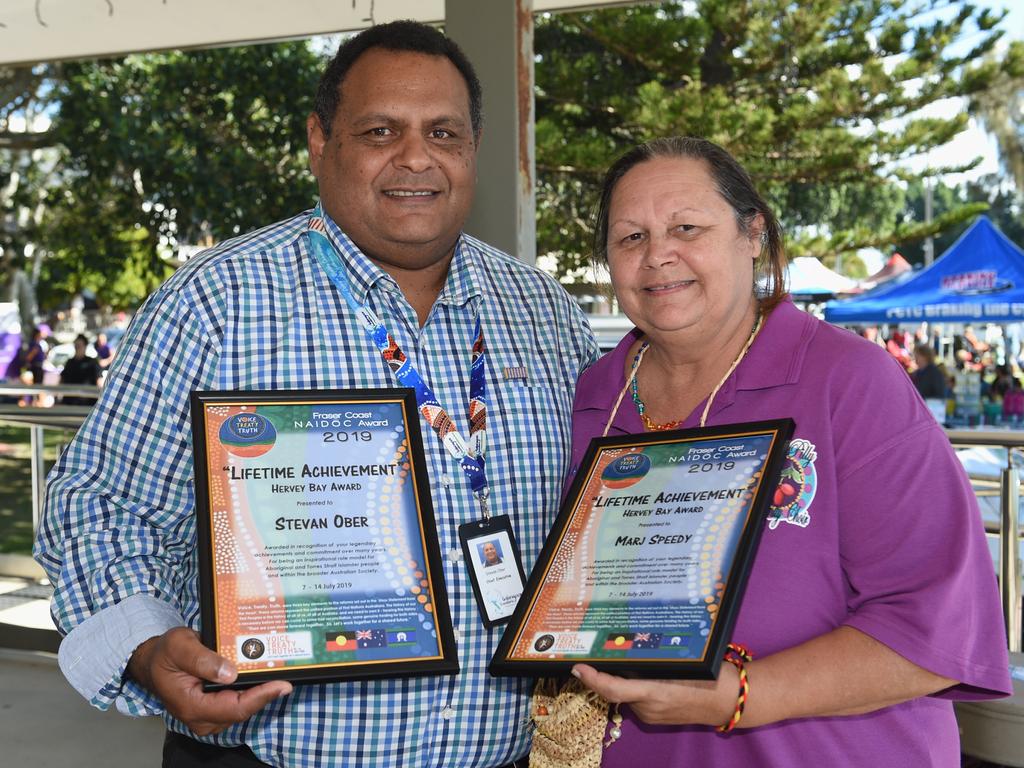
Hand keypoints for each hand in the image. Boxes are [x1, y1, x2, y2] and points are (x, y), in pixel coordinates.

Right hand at [128, 627, 292, 735]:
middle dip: (266, 691)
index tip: (282, 685)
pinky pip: (240, 700)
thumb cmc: (166, 653)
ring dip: (262, 689)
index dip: (261, 697)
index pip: (235, 707)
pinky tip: (266, 672)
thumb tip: (230, 673)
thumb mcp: (180, 647)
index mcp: (192, 706)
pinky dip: (254, 688)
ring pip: (245, 705)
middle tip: (287, 671)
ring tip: (280, 669)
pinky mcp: (216, 707)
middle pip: (244, 708)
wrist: (155, 660)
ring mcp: (211, 714)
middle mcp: (203, 717)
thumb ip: (202, 660)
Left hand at [571, 662, 737, 726]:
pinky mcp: (656, 718)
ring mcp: (651, 715)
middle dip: (608, 671)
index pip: (611, 688)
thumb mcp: (678, 662)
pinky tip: (646, 673)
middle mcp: (648, 707)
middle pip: (616, 687)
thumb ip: (651, 661)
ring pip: (627, 692)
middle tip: (601, 649)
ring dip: (625, 678)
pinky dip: (636, 687)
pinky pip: (637, 699)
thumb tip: (626, 651)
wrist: (728, 701)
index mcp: (653, 692)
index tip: (577, 667)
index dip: (591, 678)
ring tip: (633, 656)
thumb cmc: (708, 676)